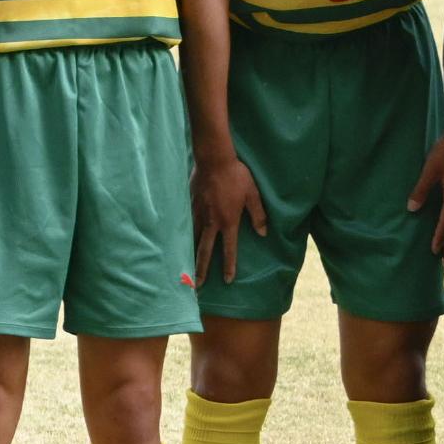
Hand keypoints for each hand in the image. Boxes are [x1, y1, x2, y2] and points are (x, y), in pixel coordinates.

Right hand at [192, 147, 267, 282]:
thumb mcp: (253, 195)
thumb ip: (258, 215)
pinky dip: (184, 236)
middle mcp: (212, 221)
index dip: (229, 265)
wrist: (213, 159)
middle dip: (202, 268)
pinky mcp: (189, 204)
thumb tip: (263, 233)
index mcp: (228, 221)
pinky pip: (186, 224)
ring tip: (185, 267)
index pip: (229, 249)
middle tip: (197, 284)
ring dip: (189, 254)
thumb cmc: (236, 176)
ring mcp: (198, 213)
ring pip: (192, 238)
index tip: (227, 279)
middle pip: (205, 250)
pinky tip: (180, 242)